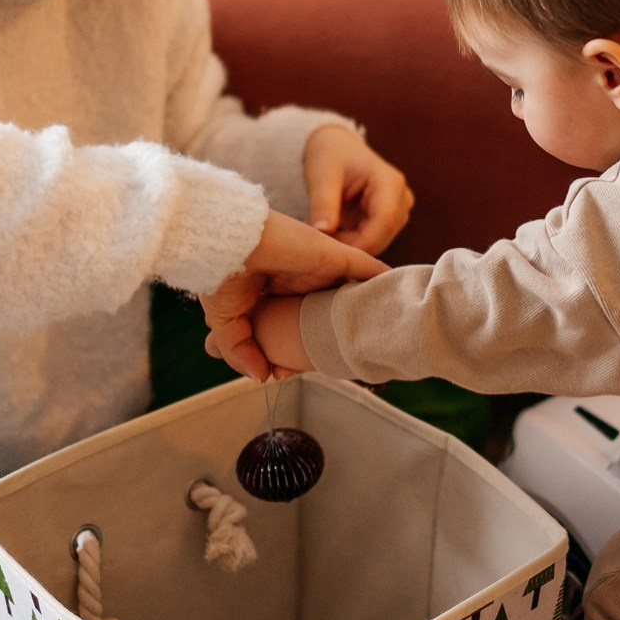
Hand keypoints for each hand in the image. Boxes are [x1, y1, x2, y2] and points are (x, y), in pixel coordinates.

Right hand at [202, 211, 387, 379]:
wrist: (229, 242)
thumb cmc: (222, 275)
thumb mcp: (226, 323)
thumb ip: (241, 351)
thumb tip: (263, 377)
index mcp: (272, 292)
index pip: (294, 323)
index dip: (297, 348)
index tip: (291, 371)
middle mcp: (298, 280)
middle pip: (325, 311)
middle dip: (334, 335)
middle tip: (339, 362)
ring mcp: (320, 267)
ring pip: (348, 292)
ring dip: (362, 309)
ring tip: (381, 335)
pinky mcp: (336, 256)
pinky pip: (369, 268)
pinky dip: (383, 281)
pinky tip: (398, 299)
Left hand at [303, 125, 413, 256]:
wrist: (336, 148)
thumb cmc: (330, 156)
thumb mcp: (322, 177)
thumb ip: (323, 205)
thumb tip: (322, 232)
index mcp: (390, 183)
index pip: (384, 223)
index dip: (360, 243)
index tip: (331, 250)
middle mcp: (401, 198)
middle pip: (383, 237)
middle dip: (353, 246)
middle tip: (322, 244)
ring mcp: (398, 211)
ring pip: (379, 243)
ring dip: (352, 245)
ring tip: (326, 234)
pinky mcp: (390, 220)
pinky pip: (373, 241)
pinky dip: (353, 243)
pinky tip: (335, 234)